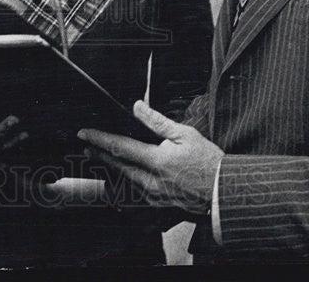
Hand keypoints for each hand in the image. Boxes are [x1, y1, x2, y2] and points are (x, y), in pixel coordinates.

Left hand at [78, 99, 222, 214]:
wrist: (223, 192)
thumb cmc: (208, 163)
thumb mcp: (185, 134)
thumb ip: (157, 121)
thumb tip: (137, 106)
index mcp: (157, 161)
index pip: (120, 147)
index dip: (99, 139)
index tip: (85, 133)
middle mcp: (152, 181)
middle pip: (116, 166)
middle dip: (99, 154)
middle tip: (86, 145)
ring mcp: (154, 195)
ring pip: (124, 179)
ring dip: (110, 167)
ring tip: (100, 156)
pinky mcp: (158, 203)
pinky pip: (134, 191)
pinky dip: (124, 179)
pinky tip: (121, 173)